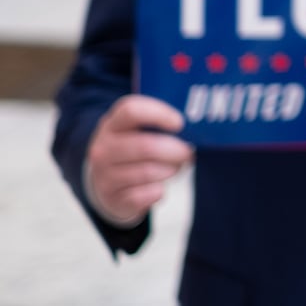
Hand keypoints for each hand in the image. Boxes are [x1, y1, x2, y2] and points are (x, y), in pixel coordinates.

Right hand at [84, 95, 192, 226]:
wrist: (106, 186)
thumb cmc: (134, 150)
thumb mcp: (138, 130)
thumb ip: (160, 122)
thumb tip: (196, 125)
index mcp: (112, 124)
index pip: (131, 110)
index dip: (160, 114)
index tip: (180, 123)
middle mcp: (103, 149)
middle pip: (146, 146)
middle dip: (175, 150)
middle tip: (188, 152)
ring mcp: (105, 176)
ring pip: (148, 172)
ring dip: (171, 170)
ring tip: (176, 167)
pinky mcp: (113, 199)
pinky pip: (147, 194)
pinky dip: (160, 190)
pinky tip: (160, 186)